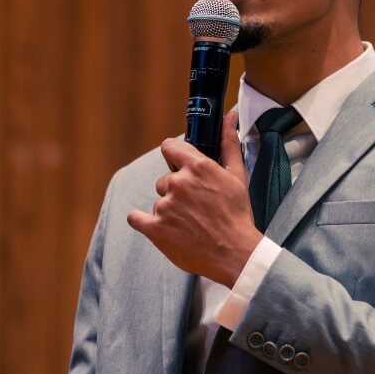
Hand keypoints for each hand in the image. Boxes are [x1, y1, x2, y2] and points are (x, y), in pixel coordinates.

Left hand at [127, 111, 261, 285]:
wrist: (235, 254)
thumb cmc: (238, 216)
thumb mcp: (237, 177)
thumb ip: (228, 145)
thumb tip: (229, 119)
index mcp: (197, 167)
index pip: (170, 147)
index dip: (175, 157)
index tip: (180, 167)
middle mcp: (178, 183)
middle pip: (165, 180)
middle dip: (177, 191)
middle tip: (196, 207)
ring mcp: (165, 207)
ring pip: (159, 201)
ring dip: (169, 211)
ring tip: (190, 225)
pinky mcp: (155, 229)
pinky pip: (136, 218)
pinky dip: (143, 221)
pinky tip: (158, 227)